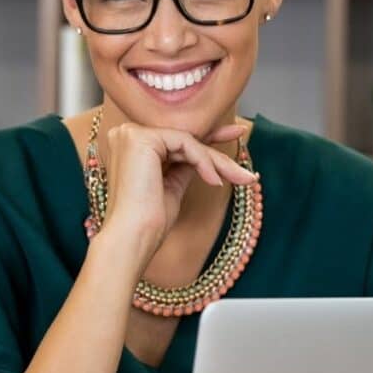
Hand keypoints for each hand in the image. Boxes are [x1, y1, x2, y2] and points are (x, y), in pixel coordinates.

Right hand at [99, 121, 255, 265]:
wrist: (132, 238)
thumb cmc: (147, 222)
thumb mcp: (171, 186)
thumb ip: (184, 166)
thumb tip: (207, 158)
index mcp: (129, 146)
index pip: (175, 139)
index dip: (208, 138)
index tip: (235, 135)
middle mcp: (126, 135)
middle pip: (184, 141)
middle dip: (219, 154)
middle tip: (247, 166)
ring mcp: (131, 134)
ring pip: (187, 141)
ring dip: (216, 162)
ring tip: (239, 179)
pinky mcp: (140, 138)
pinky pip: (184, 143)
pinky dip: (203, 161)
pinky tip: (214, 180)